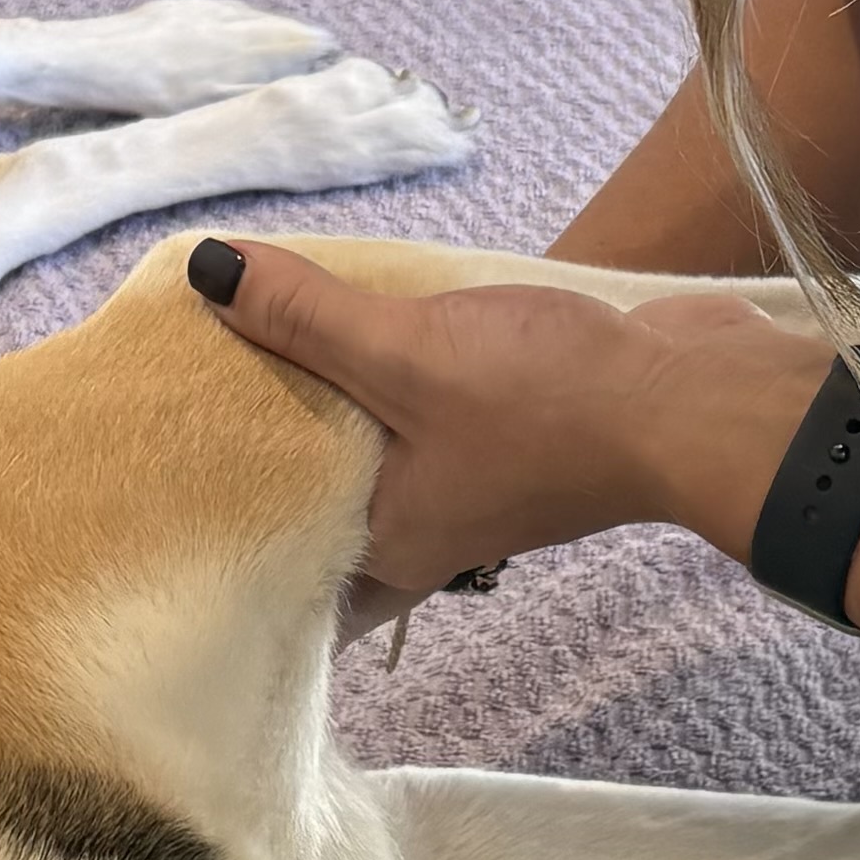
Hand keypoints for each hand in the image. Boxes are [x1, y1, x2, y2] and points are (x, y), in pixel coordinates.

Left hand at [183, 242, 827, 608]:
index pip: (291, 586)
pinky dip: (388, 391)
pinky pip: (426, 418)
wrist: (690, 394)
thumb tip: (205, 273)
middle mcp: (428, 531)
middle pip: (328, 522)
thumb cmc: (547, 403)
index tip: (170, 530)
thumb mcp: (403, 350)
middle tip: (188, 439)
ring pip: (377, 465)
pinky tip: (364, 339)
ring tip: (254, 376)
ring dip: (330, 431)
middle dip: (269, 486)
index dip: (236, 565)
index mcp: (389, 546)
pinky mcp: (516, 431)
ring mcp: (476, 485)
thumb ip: (304, 316)